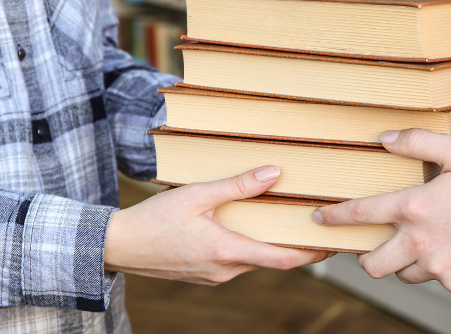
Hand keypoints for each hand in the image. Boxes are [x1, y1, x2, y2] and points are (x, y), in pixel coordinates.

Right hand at [105, 166, 329, 284]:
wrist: (118, 246)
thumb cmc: (153, 220)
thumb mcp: (197, 195)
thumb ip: (237, 185)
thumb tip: (274, 173)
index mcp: (227, 252)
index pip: (283, 259)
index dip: (312, 253)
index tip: (332, 244)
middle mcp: (225, 270)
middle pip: (271, 260)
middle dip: (294, 246)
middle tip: (315, 227)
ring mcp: (214, 276)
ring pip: (253, 261)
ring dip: (269, 245)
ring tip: (285, 222)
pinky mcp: (204, 275)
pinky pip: (236, 262)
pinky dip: (249, 247)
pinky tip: (248, 227)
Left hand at [313, 129, 450, 292]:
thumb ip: (418, 142)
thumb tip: (384, 138)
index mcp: (413, 206)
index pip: (359, 214)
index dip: (333, 216)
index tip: (317, 218)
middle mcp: (418, 241)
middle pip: (371, 263)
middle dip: (365, 256)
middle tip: (373, 247)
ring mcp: (437, 267)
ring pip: (403, 274)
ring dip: (403, 263)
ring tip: (420, 245)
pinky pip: (436, 280)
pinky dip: (438, 269)